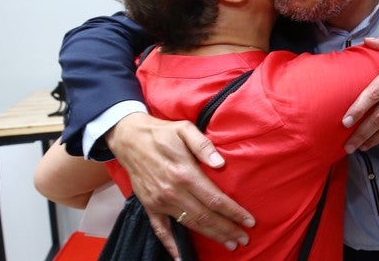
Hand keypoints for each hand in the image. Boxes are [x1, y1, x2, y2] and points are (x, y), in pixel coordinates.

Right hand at [106, 113, 254, 258]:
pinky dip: (171, 245)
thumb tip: (221, 163)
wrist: (129, 138)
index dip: (234, 212)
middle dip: (227, 229)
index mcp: (185, 173)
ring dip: (211, 236)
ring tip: (229, 243)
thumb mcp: (185, 129)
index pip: (215, 199)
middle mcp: (173, 192)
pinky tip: (181, 257)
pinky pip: (161, 230)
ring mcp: (160, 202)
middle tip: (244, 239)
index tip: (249, 221)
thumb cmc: (162, 133)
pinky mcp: (150, 206)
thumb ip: (203, 145)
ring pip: (190, 224)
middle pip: (206, 217)